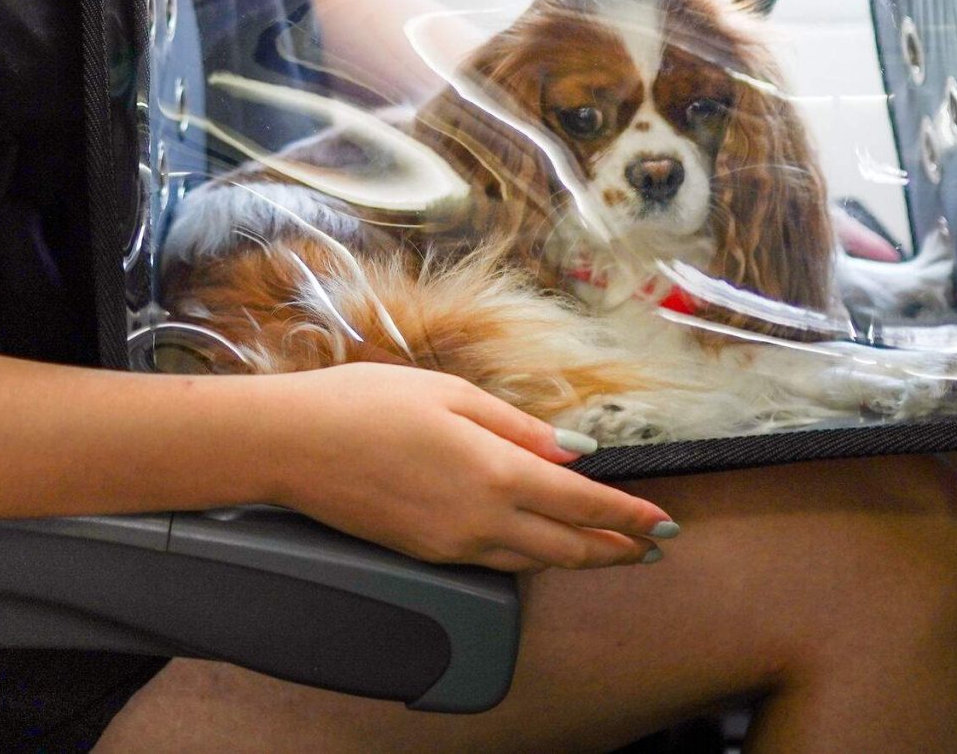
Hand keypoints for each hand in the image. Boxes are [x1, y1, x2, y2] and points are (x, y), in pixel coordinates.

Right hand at [241, 363, 677, 572]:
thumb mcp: (450, 394)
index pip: (582, 503)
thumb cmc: (363, 404)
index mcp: (493, 471)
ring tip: (610, 552)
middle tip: (652, 548)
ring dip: (578, 557)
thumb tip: (571, 451)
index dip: (628, 516)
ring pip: (534, 561)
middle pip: (567, 547)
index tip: (663, 521)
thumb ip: (517, 426)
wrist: (292, 445)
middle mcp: (480, 519)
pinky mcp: (427, 554)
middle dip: (617, 549)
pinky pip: (496, 562)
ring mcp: (452, 544)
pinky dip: (532, 557)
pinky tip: (540, 545)